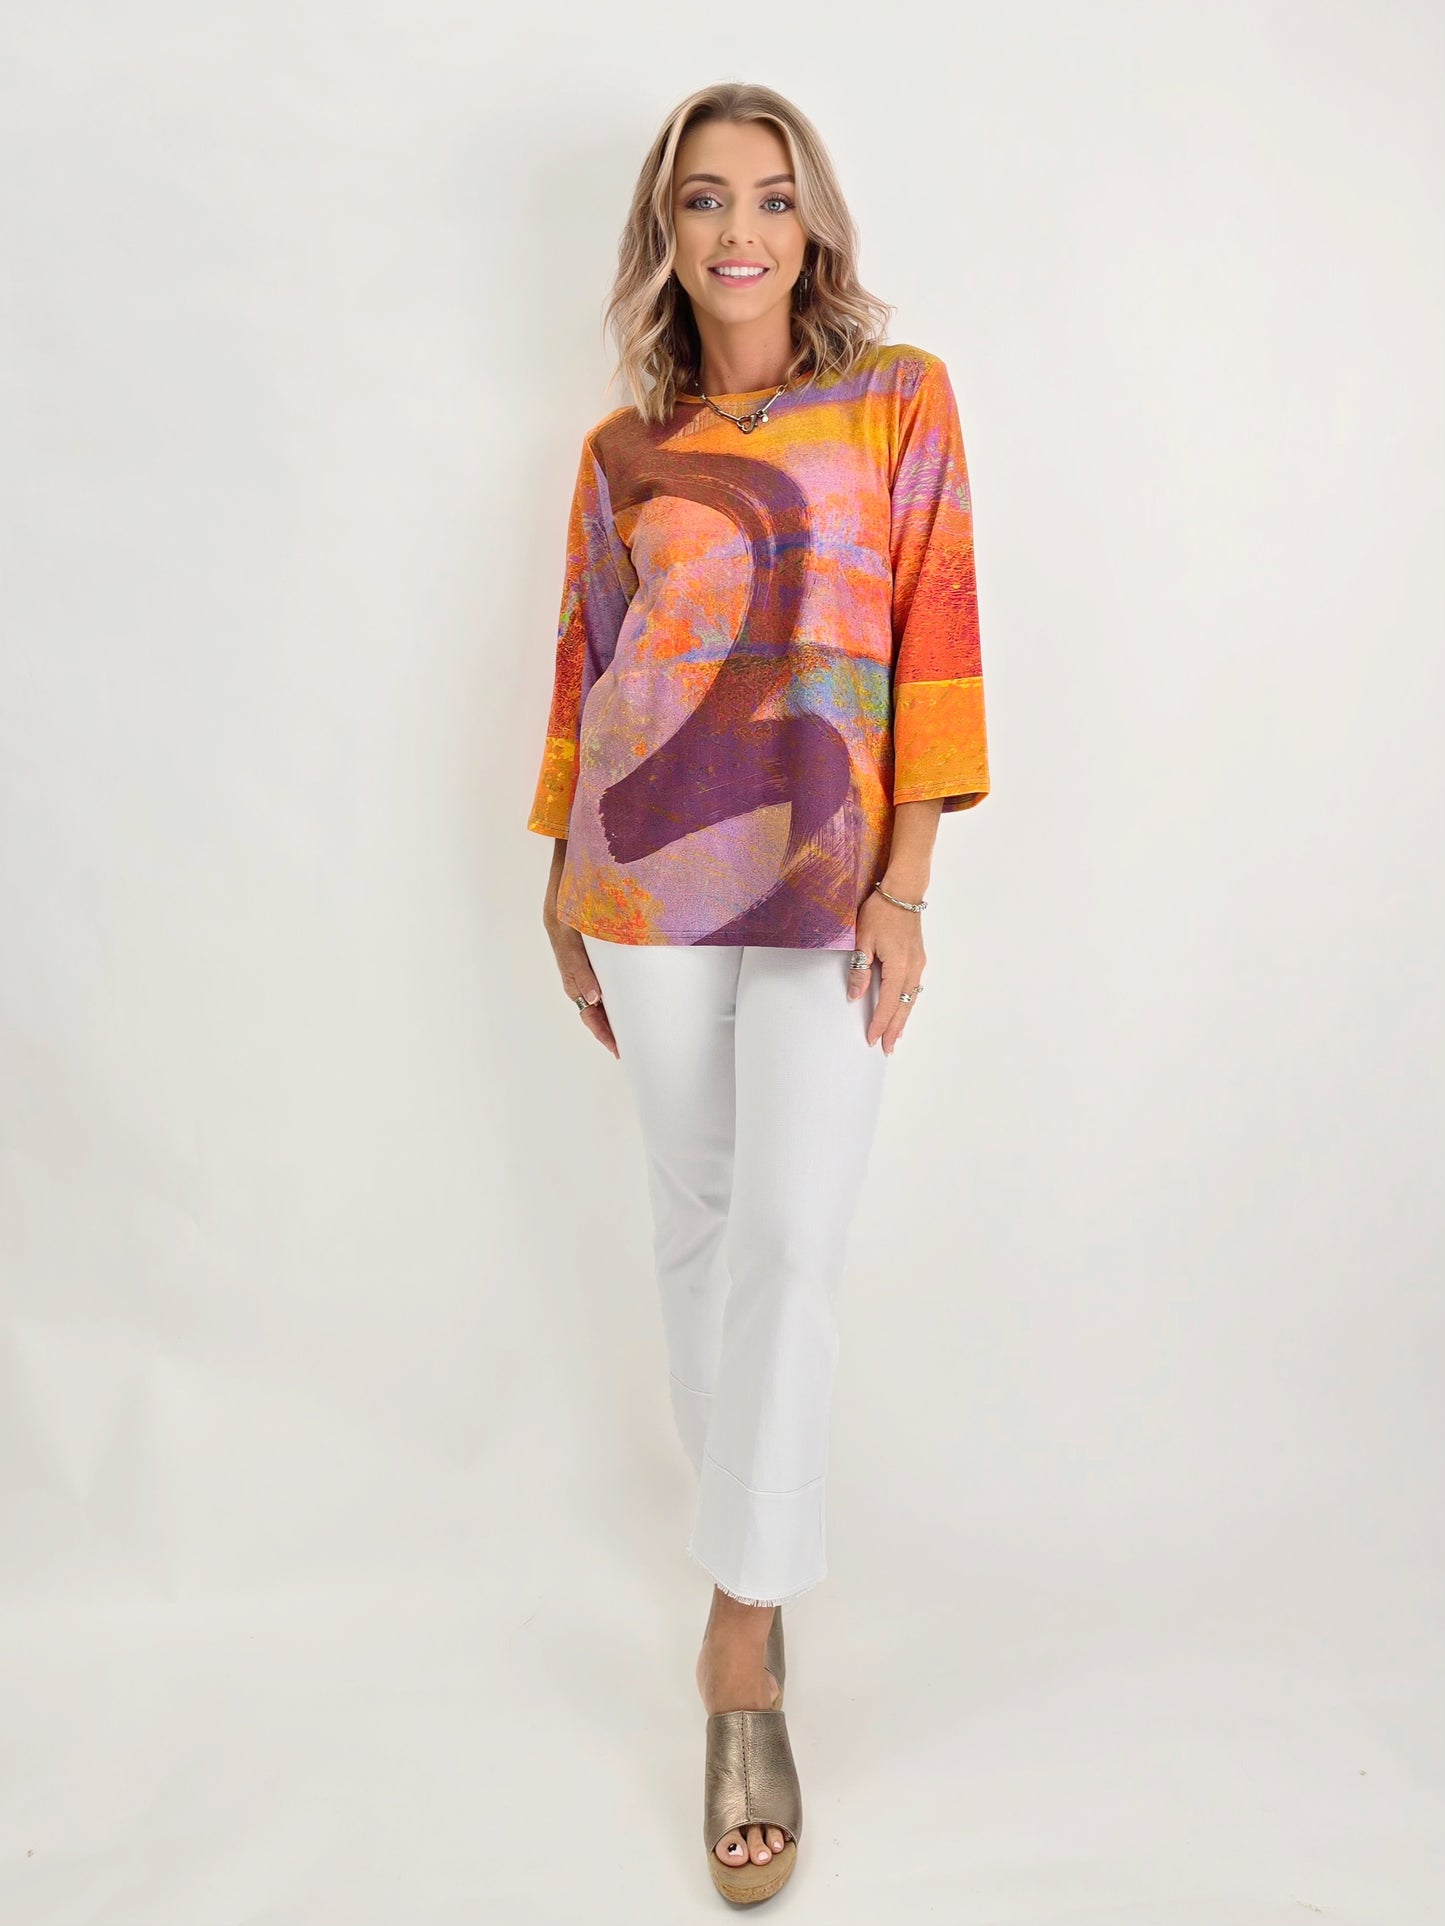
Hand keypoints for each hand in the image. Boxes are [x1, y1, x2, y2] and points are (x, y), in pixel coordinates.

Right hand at [546, 913, 619, 1056]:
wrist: (565, 887)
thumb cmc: (564, 912)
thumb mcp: (568, 940)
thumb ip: (578, 968)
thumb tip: (592, 999)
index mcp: (572, 978)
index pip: (588, 1013)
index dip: (602, 1032)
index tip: (616, 1048)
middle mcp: (580, 976)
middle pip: (597, 1011)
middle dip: (611, 1030)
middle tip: (630, 1047)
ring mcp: (590, 967)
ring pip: (604, 998)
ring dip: (616, 1015)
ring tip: (633, 1030)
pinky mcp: (598, 956)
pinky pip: (610, 980)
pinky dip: (620, 994)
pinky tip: (633, 998)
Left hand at [850, 886, 925, 1053]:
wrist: (902, 893)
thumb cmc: (881, 912)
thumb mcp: (863, 940)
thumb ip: (860, 970)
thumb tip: (855, 995)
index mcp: (899, 965)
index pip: (888, 1002)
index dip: (880, 1022)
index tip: (872, 1038)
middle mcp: (913, 968)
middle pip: (904, 1006)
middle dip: (895, 1029)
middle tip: (887, 1048)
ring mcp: (919, 964)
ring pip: (911, 998)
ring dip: (903, 1018)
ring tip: (895, 1036)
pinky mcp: (918, 959)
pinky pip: (914, 988)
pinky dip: (907, 1003)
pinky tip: (902, 1010)